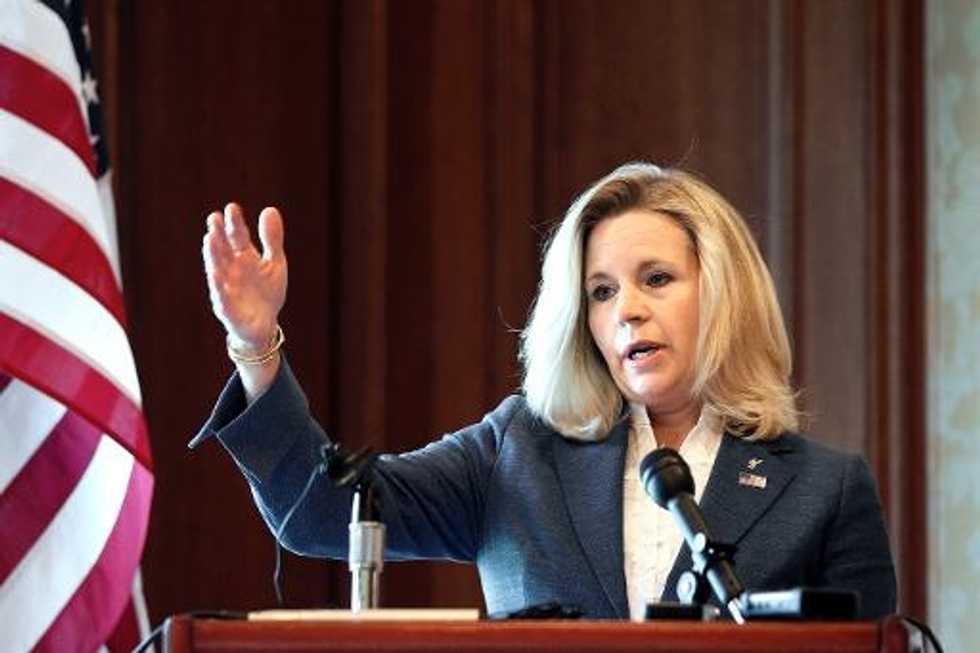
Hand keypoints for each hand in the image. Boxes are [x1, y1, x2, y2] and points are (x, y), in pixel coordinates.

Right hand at [202, 203, 286, 349]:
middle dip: (219, 235)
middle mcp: (231, 270)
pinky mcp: (228, 308)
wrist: (263, 325)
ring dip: (213, 255)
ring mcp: (227, 288)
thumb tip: (270, 209)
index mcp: (244, 258)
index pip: (238, 237)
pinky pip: (222, 297)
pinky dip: (218, 286)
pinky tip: (215, 273)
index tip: (231, 208)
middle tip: (214, 218)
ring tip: (209, 239)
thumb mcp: (274, 263)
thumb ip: (272, 239)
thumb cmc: (266, 292)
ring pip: (217, 269)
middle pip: (223, 250)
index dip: (234, 223)